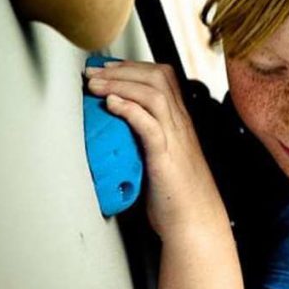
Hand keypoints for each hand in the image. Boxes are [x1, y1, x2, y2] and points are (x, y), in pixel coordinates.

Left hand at [85, 61, 224, 236]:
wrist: (195, 222)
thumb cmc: (177, 196)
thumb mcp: (161, 158)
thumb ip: (145, 140)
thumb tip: (115, 131)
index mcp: (180, 122)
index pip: (162, 77)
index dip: (133, 66)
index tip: (107, 68)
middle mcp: (180, 125)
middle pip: (157, 77)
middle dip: (121, 69)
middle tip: (93, 72)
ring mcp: (175, 139)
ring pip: (153, 94)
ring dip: (119, 84)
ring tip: (94, 85)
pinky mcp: (165, 158)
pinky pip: (150, 125)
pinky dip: (129, 110)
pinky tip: (112, 105)